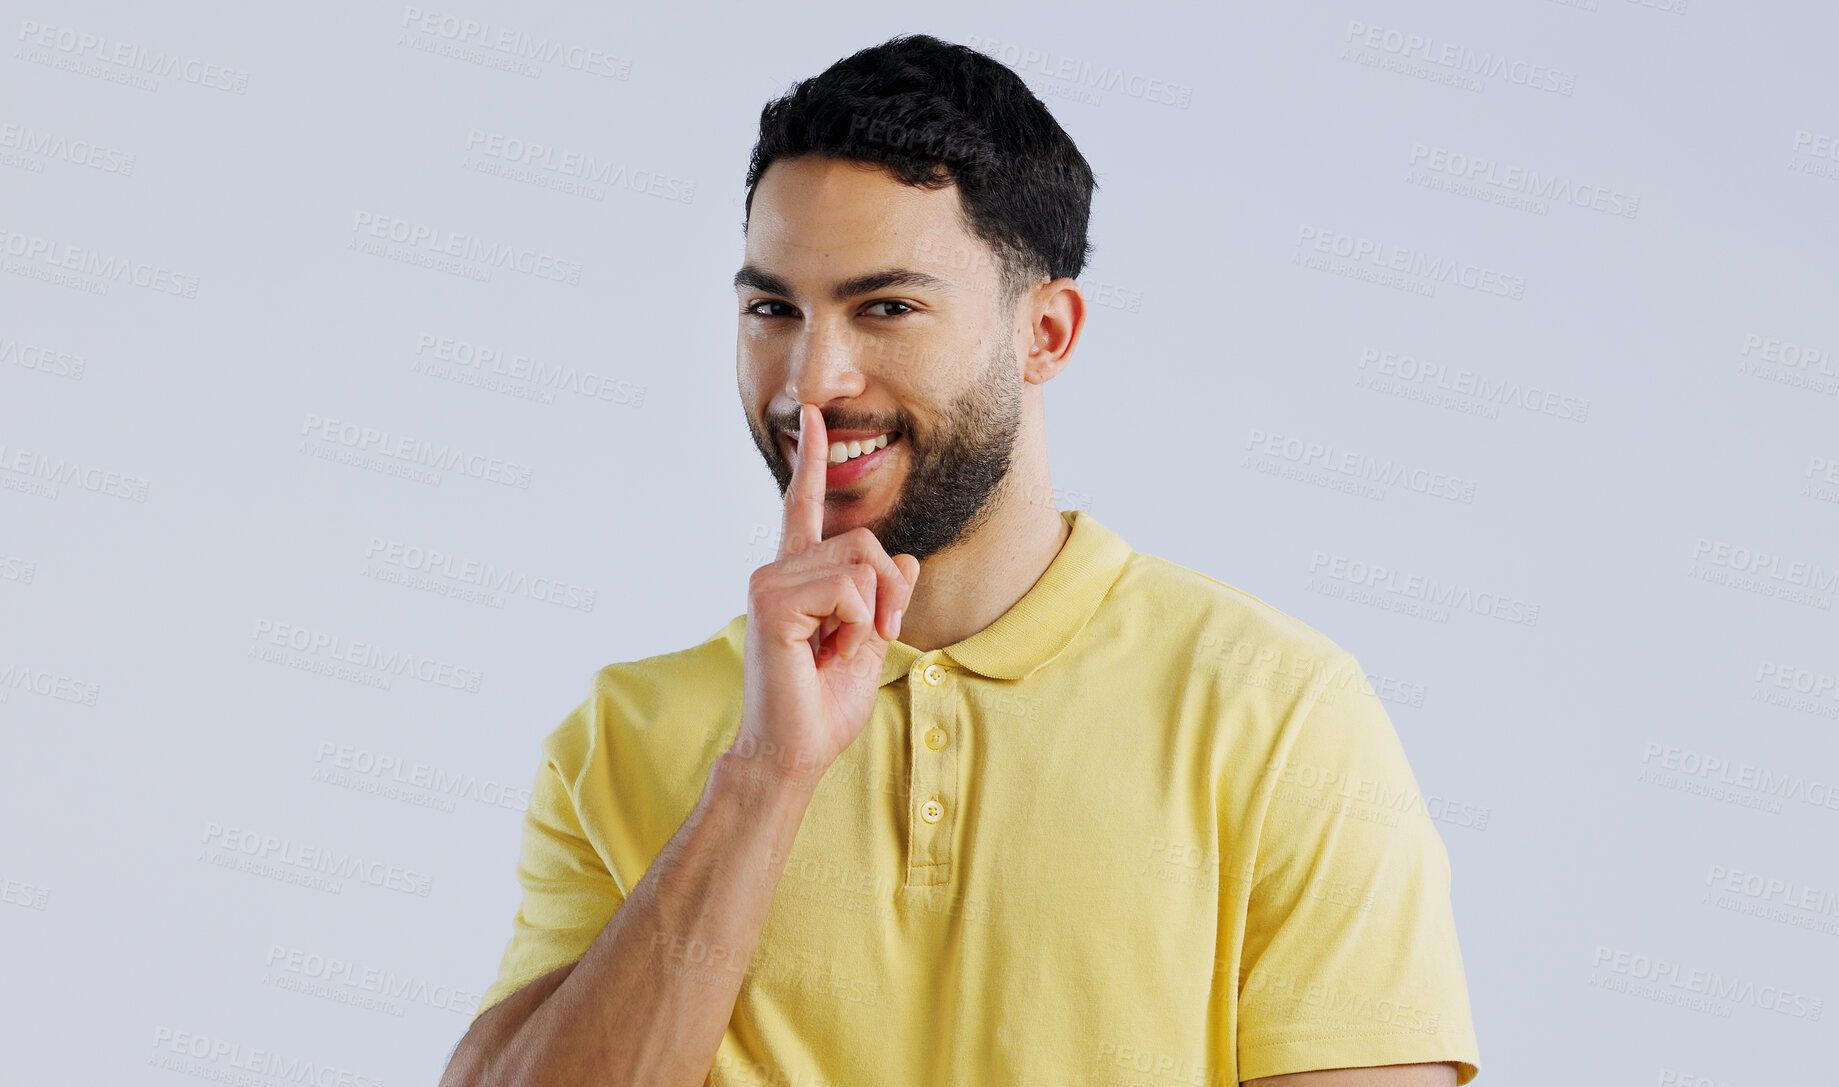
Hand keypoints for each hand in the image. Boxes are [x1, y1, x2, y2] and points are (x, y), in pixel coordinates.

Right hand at [733, 403, 920, 791]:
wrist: (795, 751)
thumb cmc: (823, 707)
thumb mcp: (869, 645)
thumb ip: (885, 601)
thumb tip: (909, 561)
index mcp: (796, 577)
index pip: (803, 507)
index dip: (811, 461)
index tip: (814, 415)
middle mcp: (777, 570)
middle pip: (864, 541)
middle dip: (887, 592)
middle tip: (866, 638)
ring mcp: (769, 582)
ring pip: (860, 561)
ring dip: (871, 613)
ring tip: (840, 649)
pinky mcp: (771, 600)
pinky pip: (847, 589)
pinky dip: (855, 624)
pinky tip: (826, 651)